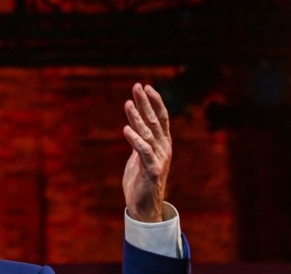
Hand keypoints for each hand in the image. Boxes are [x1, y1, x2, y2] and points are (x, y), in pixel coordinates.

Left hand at [122, 83, 171, 221]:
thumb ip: (141, 138)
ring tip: (128, 103)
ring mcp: (159, 159)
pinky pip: (143, 152)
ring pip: (148, 134)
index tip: (146, 86)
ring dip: (137, 118)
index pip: (161, 117)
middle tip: (137, 86)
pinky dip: (135, 140)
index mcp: (163, 143)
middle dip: (145, 103)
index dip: (155, 101)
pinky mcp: (151, 171)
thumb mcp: (140, 154)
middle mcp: (164, 148)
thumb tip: (135, 121)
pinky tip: (126, 129)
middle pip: (155, 121)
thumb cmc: (141, 178)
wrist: (144, 205)